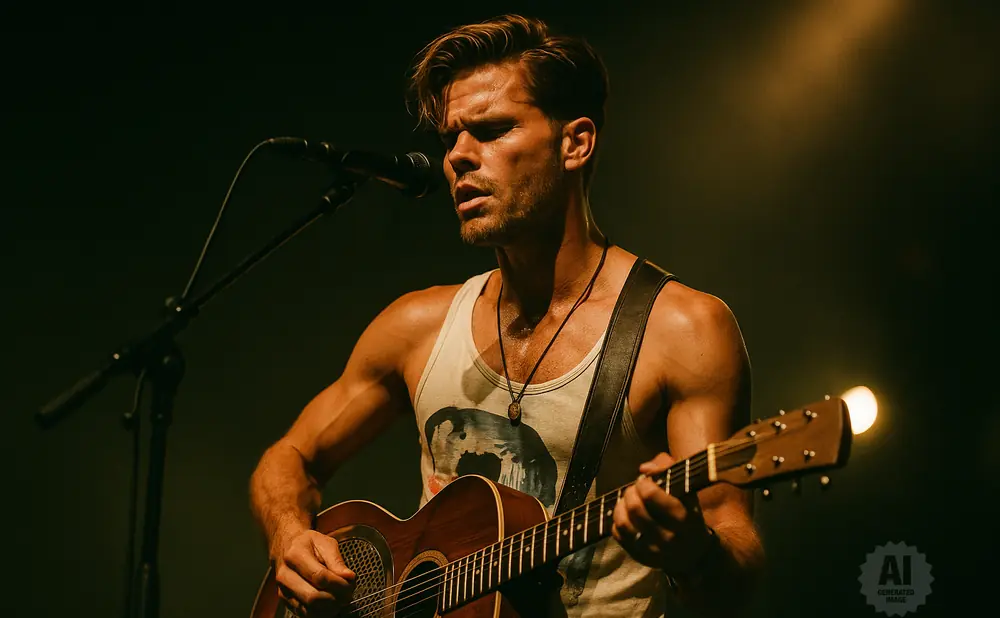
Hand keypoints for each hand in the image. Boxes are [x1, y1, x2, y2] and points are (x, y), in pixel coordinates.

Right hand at [273, 527, 355, 616]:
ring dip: (330, 608)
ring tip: (341, 598)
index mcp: (295, 555)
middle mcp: (285, 575)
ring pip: (309, 609)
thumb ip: (337, 560)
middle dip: (336, 598)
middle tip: (348, 594)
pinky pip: (305, 614)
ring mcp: (283, 590)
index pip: (319, 576)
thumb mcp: (324, 542)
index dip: (339, 584)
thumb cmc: (308, 544)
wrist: (286, 546)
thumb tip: (349, 577)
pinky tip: (331, 604)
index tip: (350, 583)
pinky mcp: (286, 601)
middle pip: (313, 597)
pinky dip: (322, 613)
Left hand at [611, 452, 718, 575]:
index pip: (651, 495)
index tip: (645, 481)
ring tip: (627, 501)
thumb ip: (668, 469)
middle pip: (635, 508)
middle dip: (630, 492)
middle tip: (634, 490)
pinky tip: (626, 516)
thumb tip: (644, 468)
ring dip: (621, 506)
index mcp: (682, 518)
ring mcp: (652, 550)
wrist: (693, 554)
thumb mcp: (687, 492)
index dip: (643, 483)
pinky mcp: (639, 557)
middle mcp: (667, 537)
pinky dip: (617, 521)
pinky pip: (618, 535)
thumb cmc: (688, 515)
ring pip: (623, 523)